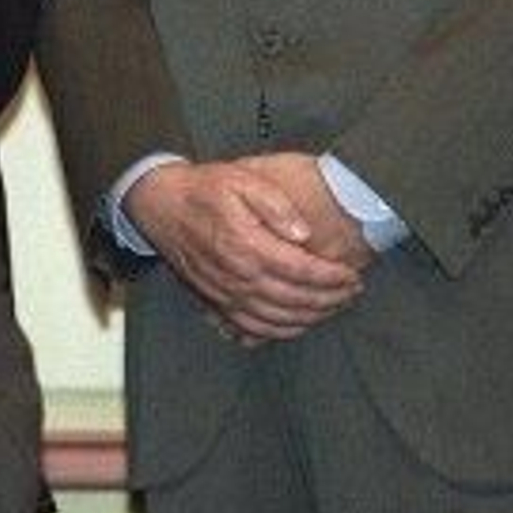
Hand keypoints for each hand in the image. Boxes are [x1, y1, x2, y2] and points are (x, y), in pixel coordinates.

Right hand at [128, 160, 363, 342]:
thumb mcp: (242, 180)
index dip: (333, 278)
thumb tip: (304, 234)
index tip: (352, 276)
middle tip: (351, 292)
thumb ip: (277, 205)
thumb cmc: (203, 189)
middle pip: (295, 300)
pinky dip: (281, 332)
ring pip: (278, 320)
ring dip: (311, 318)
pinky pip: (254, 329)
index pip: (302, 271)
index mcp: (246, 245)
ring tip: (333, 307)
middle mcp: (236, 276)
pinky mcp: (215, 303)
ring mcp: (225, 294)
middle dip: (330, 300)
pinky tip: (297, 323)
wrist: (160, 205)